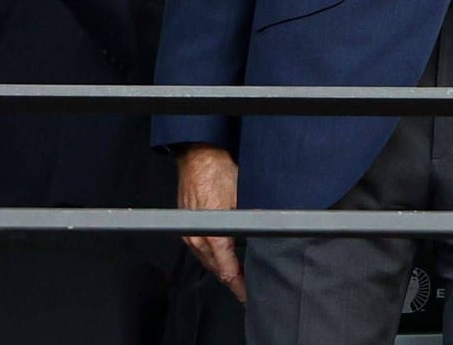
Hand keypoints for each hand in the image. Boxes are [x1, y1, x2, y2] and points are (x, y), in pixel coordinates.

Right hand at [177, 144, 245, 301]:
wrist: (199, 157)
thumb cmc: (220, 173)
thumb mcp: (244, 200)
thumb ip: (250, 222)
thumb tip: (264, 234)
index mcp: (213, 236)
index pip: (227, 270)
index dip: (238, 285)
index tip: (247, 295)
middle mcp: (197, 239)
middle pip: (216, 269)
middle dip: (232, 281)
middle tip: (247, 289)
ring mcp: (189, 234)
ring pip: (207, 261)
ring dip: (222, 269)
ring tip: (238, 277)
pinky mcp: (187, 227)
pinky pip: (200, 249)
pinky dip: (213, 257)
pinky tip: (223, 257)